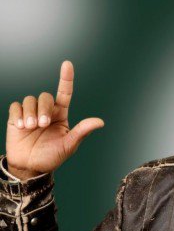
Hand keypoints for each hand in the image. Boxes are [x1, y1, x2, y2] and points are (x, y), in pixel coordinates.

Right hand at [5, 61, 103, 179]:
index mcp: (61, 115)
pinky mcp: (17, 118)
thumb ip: (82, 131)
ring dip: (31, 112)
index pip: (64, 93)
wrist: (30, 167)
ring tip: (31, 127)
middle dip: (43, 109)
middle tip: (42, 125)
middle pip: (44, 96)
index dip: (66, 78)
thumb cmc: (52, 157)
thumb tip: (100, 122)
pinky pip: (16, 106)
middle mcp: (47, 112)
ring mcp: (31, 114)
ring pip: (30, 99)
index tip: (67, 64)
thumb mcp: (69, 145)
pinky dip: (19, 114)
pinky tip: (22, 126)